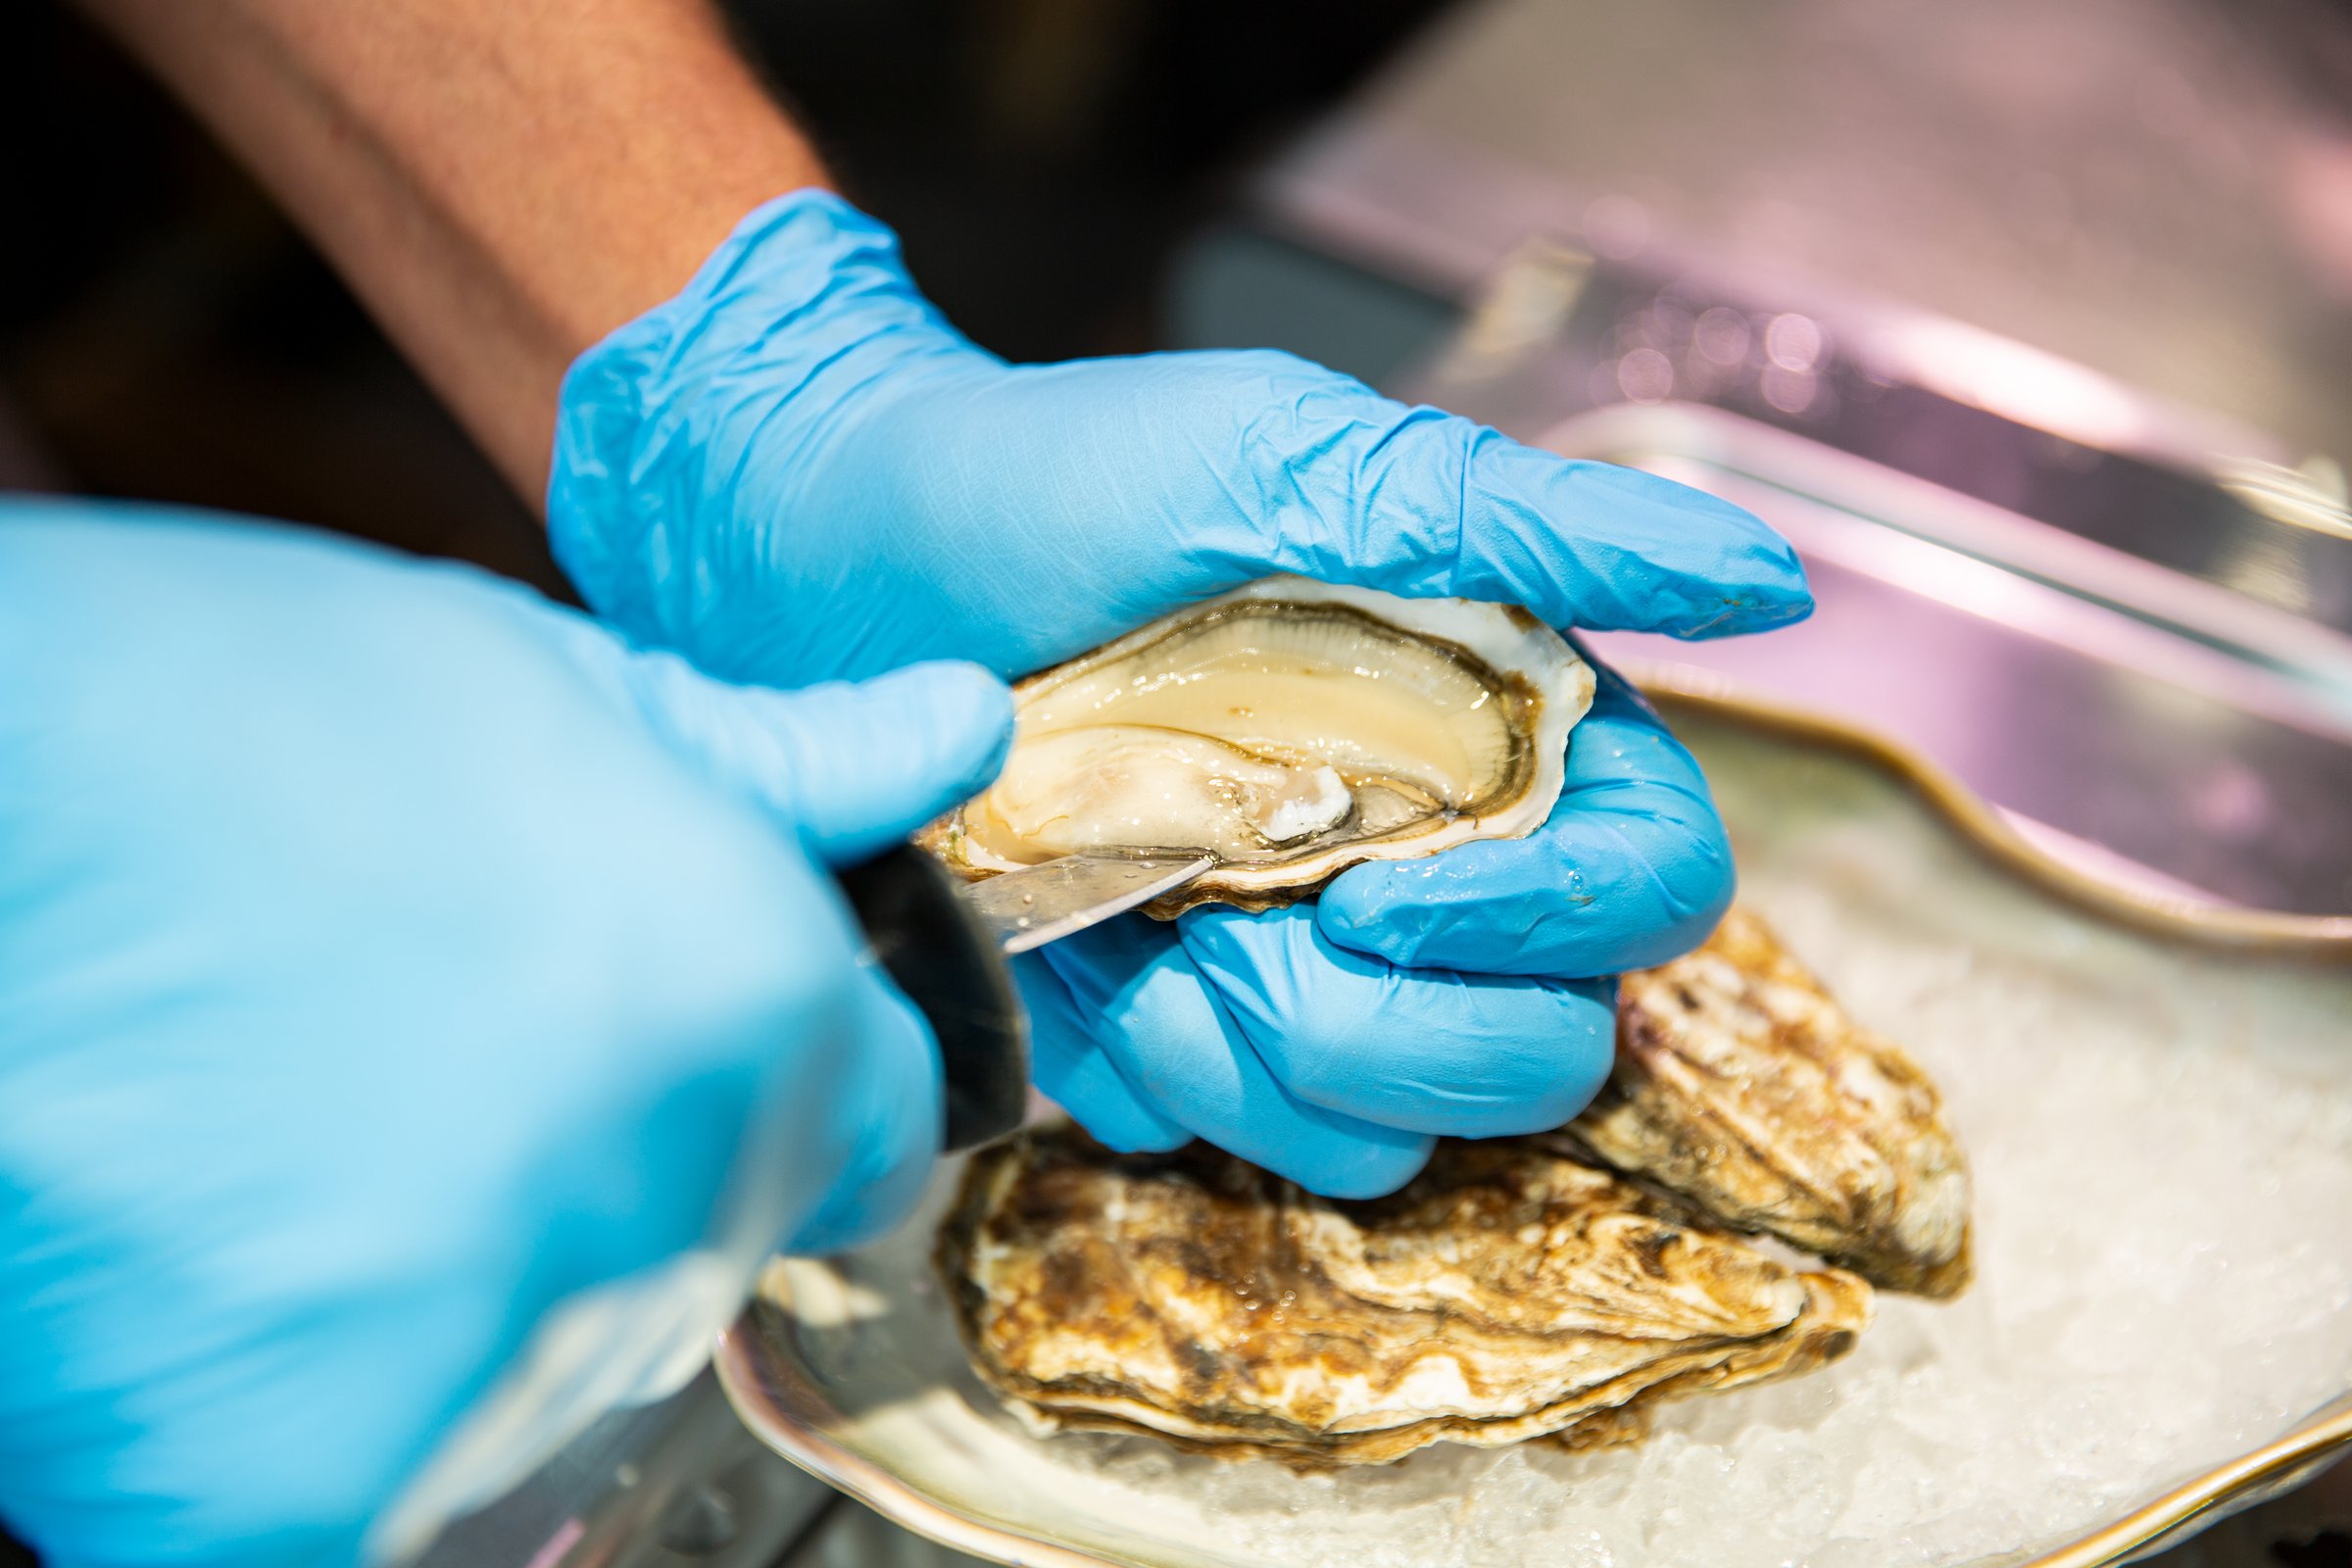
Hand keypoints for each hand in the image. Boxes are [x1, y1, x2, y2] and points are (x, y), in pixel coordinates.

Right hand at [0, 501, 1008, 1566]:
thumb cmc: (205, 719)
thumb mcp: (527, 680)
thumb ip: (762, 762)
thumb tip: (940, 735)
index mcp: (750, 1011)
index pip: (875, 1128)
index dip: (776, 1086)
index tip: (669, 1064)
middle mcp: (662, 1205)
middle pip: (704, 1252)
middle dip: (603, 1182)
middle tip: (423, 1071)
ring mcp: (485, 1374)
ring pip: (543, 1394)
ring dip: (449, 1307)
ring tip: (298, 1146)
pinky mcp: (296, 1499)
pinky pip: (365, 1502)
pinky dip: (291, 1420)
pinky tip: (215, 1267)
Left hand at [549, 190, 1809, 1193]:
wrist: (830, 569)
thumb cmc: (1063, 483)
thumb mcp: (1296, 462)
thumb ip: (1529, 524)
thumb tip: (1770, 586)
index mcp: (1494, 731)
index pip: (1654, 882)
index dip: (1556, 921)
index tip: (1377, 885)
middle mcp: (1434, 868)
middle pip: (1552, 1050)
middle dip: (1390, 1017)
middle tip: (1236, 916)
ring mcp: (1315, 970)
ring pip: (1404, 1129)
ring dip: (1270, 1057)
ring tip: (1148, 929)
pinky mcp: (1196, 1041)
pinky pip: (1254, 1148)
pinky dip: (1174, 1083)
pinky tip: (1094, 969)